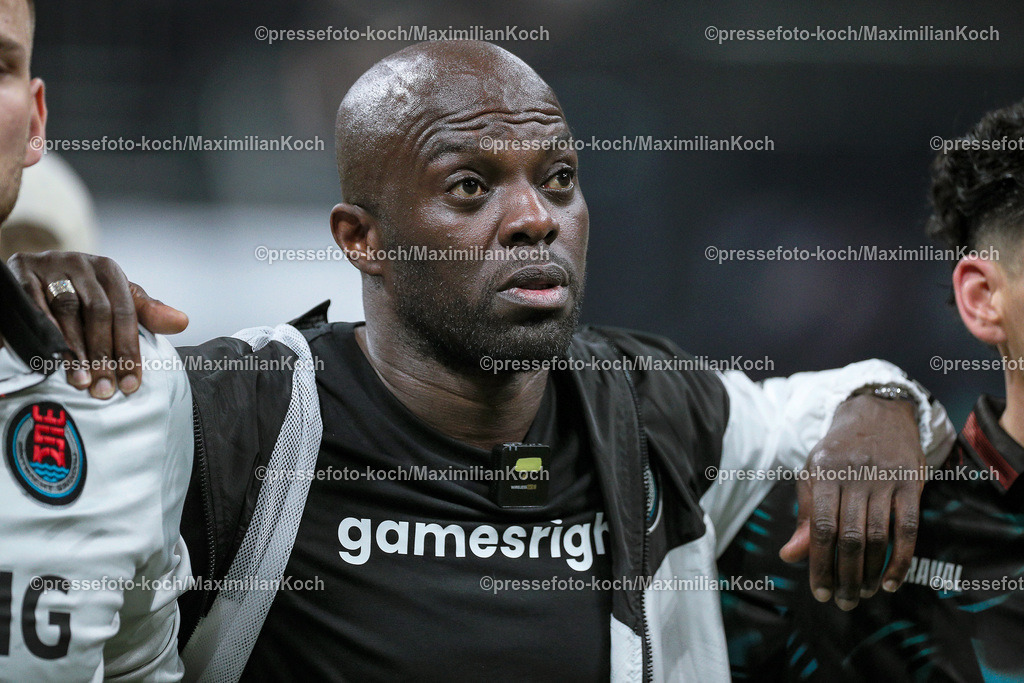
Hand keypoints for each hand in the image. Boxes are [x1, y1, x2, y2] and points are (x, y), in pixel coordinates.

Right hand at [7, 251, 188, 398]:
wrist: (34, 269)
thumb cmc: (81, 290)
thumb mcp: (114, 297)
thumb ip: (146, 312)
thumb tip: (182, 322)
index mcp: (109, 271)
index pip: (126, 313)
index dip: (129, 350)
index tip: (131, 383)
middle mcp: (81, 264)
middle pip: (98, 313)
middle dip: (103, 355)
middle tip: (105, 389)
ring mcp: (50, 267)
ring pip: (67, 311)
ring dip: (74, 350)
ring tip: (81, 382)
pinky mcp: (21, 273)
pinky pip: (33, 306)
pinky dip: (43, 333)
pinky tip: (50, 359)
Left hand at [778, 394, 922, 609]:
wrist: (877, 414)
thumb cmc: (838, 452)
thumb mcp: (813, 475)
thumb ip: (805, 516)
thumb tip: (789, 557)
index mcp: (824, 473)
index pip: (821, 527)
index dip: (819, 563)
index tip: (819, 592)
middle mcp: (855, 476)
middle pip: (850, 536)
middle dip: (846, 575)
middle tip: (844, 602)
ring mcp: (885, 479)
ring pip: (879, 536)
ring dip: (872, 572)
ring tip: (864, 594)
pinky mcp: (911, 483)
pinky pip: (908, 528)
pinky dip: (902, 558)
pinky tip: (892, 580)